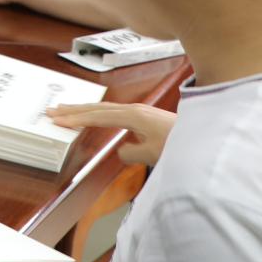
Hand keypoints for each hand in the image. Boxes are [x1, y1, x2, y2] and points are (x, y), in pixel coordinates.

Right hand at [45, 101, 175, 166]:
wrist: (208, 137)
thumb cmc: (181, 145)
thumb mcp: (154, 154)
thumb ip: (132, 153)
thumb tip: (122, 151)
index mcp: (133, 116)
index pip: (98, 117)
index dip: (77, 119)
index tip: (58, 120)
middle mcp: (135, 109)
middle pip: (98, 108)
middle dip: (75, 109)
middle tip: (52, 110)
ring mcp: (141, 110)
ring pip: (105, 108)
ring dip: (84, 109)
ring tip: (66, 109)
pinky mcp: (146, 115)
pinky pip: (114, 111)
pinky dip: (98, 112)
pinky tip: (96, 115)